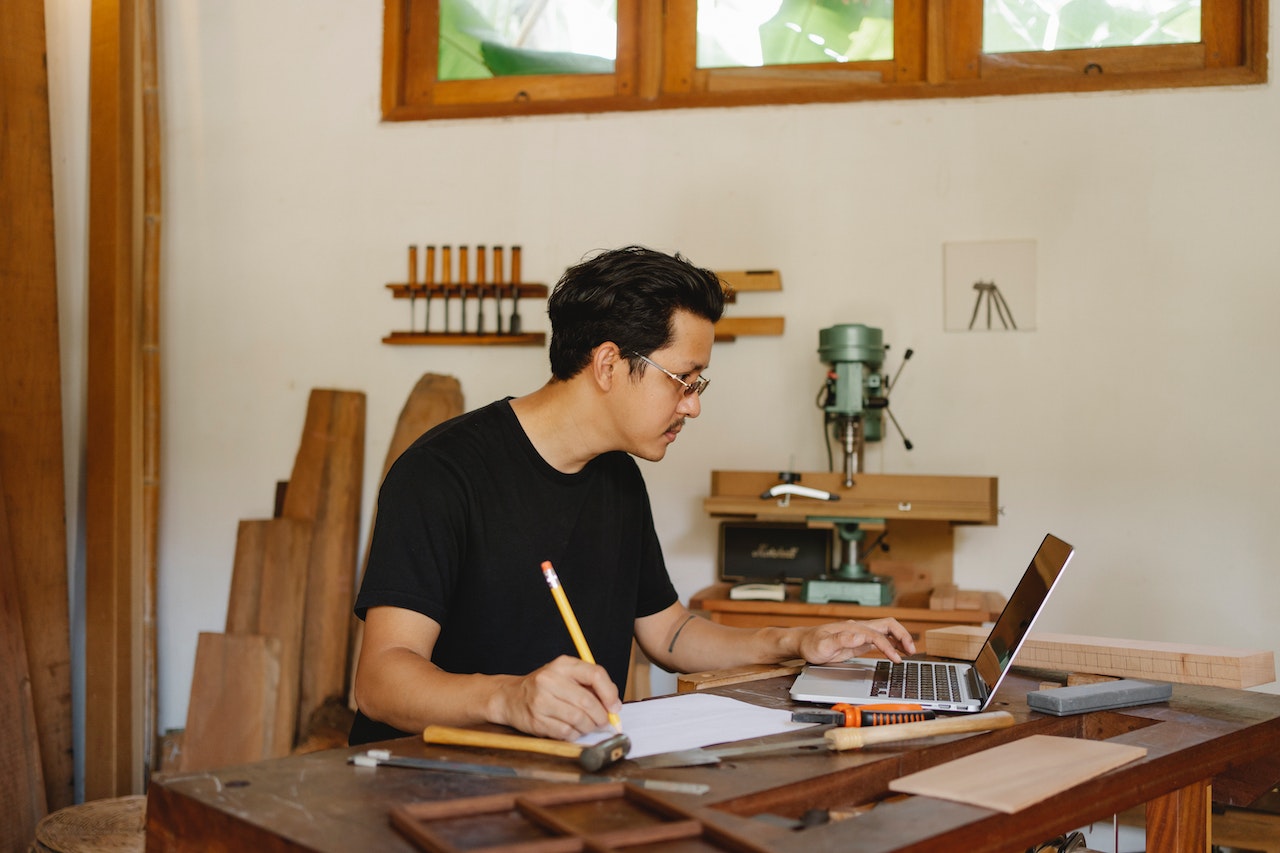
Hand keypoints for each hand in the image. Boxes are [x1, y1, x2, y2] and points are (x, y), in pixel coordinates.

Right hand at [490, 655, 621, 740]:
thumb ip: (590, 685)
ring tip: (589, 726)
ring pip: (578, 719)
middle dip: (601, 716)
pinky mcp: (536, 721)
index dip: (610, 693)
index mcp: (562, 665)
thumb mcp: (566, 676)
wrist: (510, 697)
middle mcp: (549, 680)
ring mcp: (541, 701)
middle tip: (605, 722)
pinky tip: (573, 730)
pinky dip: (575, 734)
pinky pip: (566, 732)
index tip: (615, 707)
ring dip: (589, 727)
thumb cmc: (545, 687)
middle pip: (587, 701)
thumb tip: (614, 706)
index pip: (595, 674)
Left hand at [797, 618, 916, 663]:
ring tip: (910, 651)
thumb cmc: (811, 644)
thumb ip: (840, 640)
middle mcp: (859, 628)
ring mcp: (860, 634)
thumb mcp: (823, 645)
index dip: (889, 647)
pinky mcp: (859, 641)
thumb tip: (859, 636)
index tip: (896, 659)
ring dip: (900, 638)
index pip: (877, 635)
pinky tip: (897, 651)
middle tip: (912, 651)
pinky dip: (892, 643)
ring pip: (886, 630)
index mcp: (853, 629)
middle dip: (902, 635)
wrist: (804, 643)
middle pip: (888, 625)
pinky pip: (881, 639)